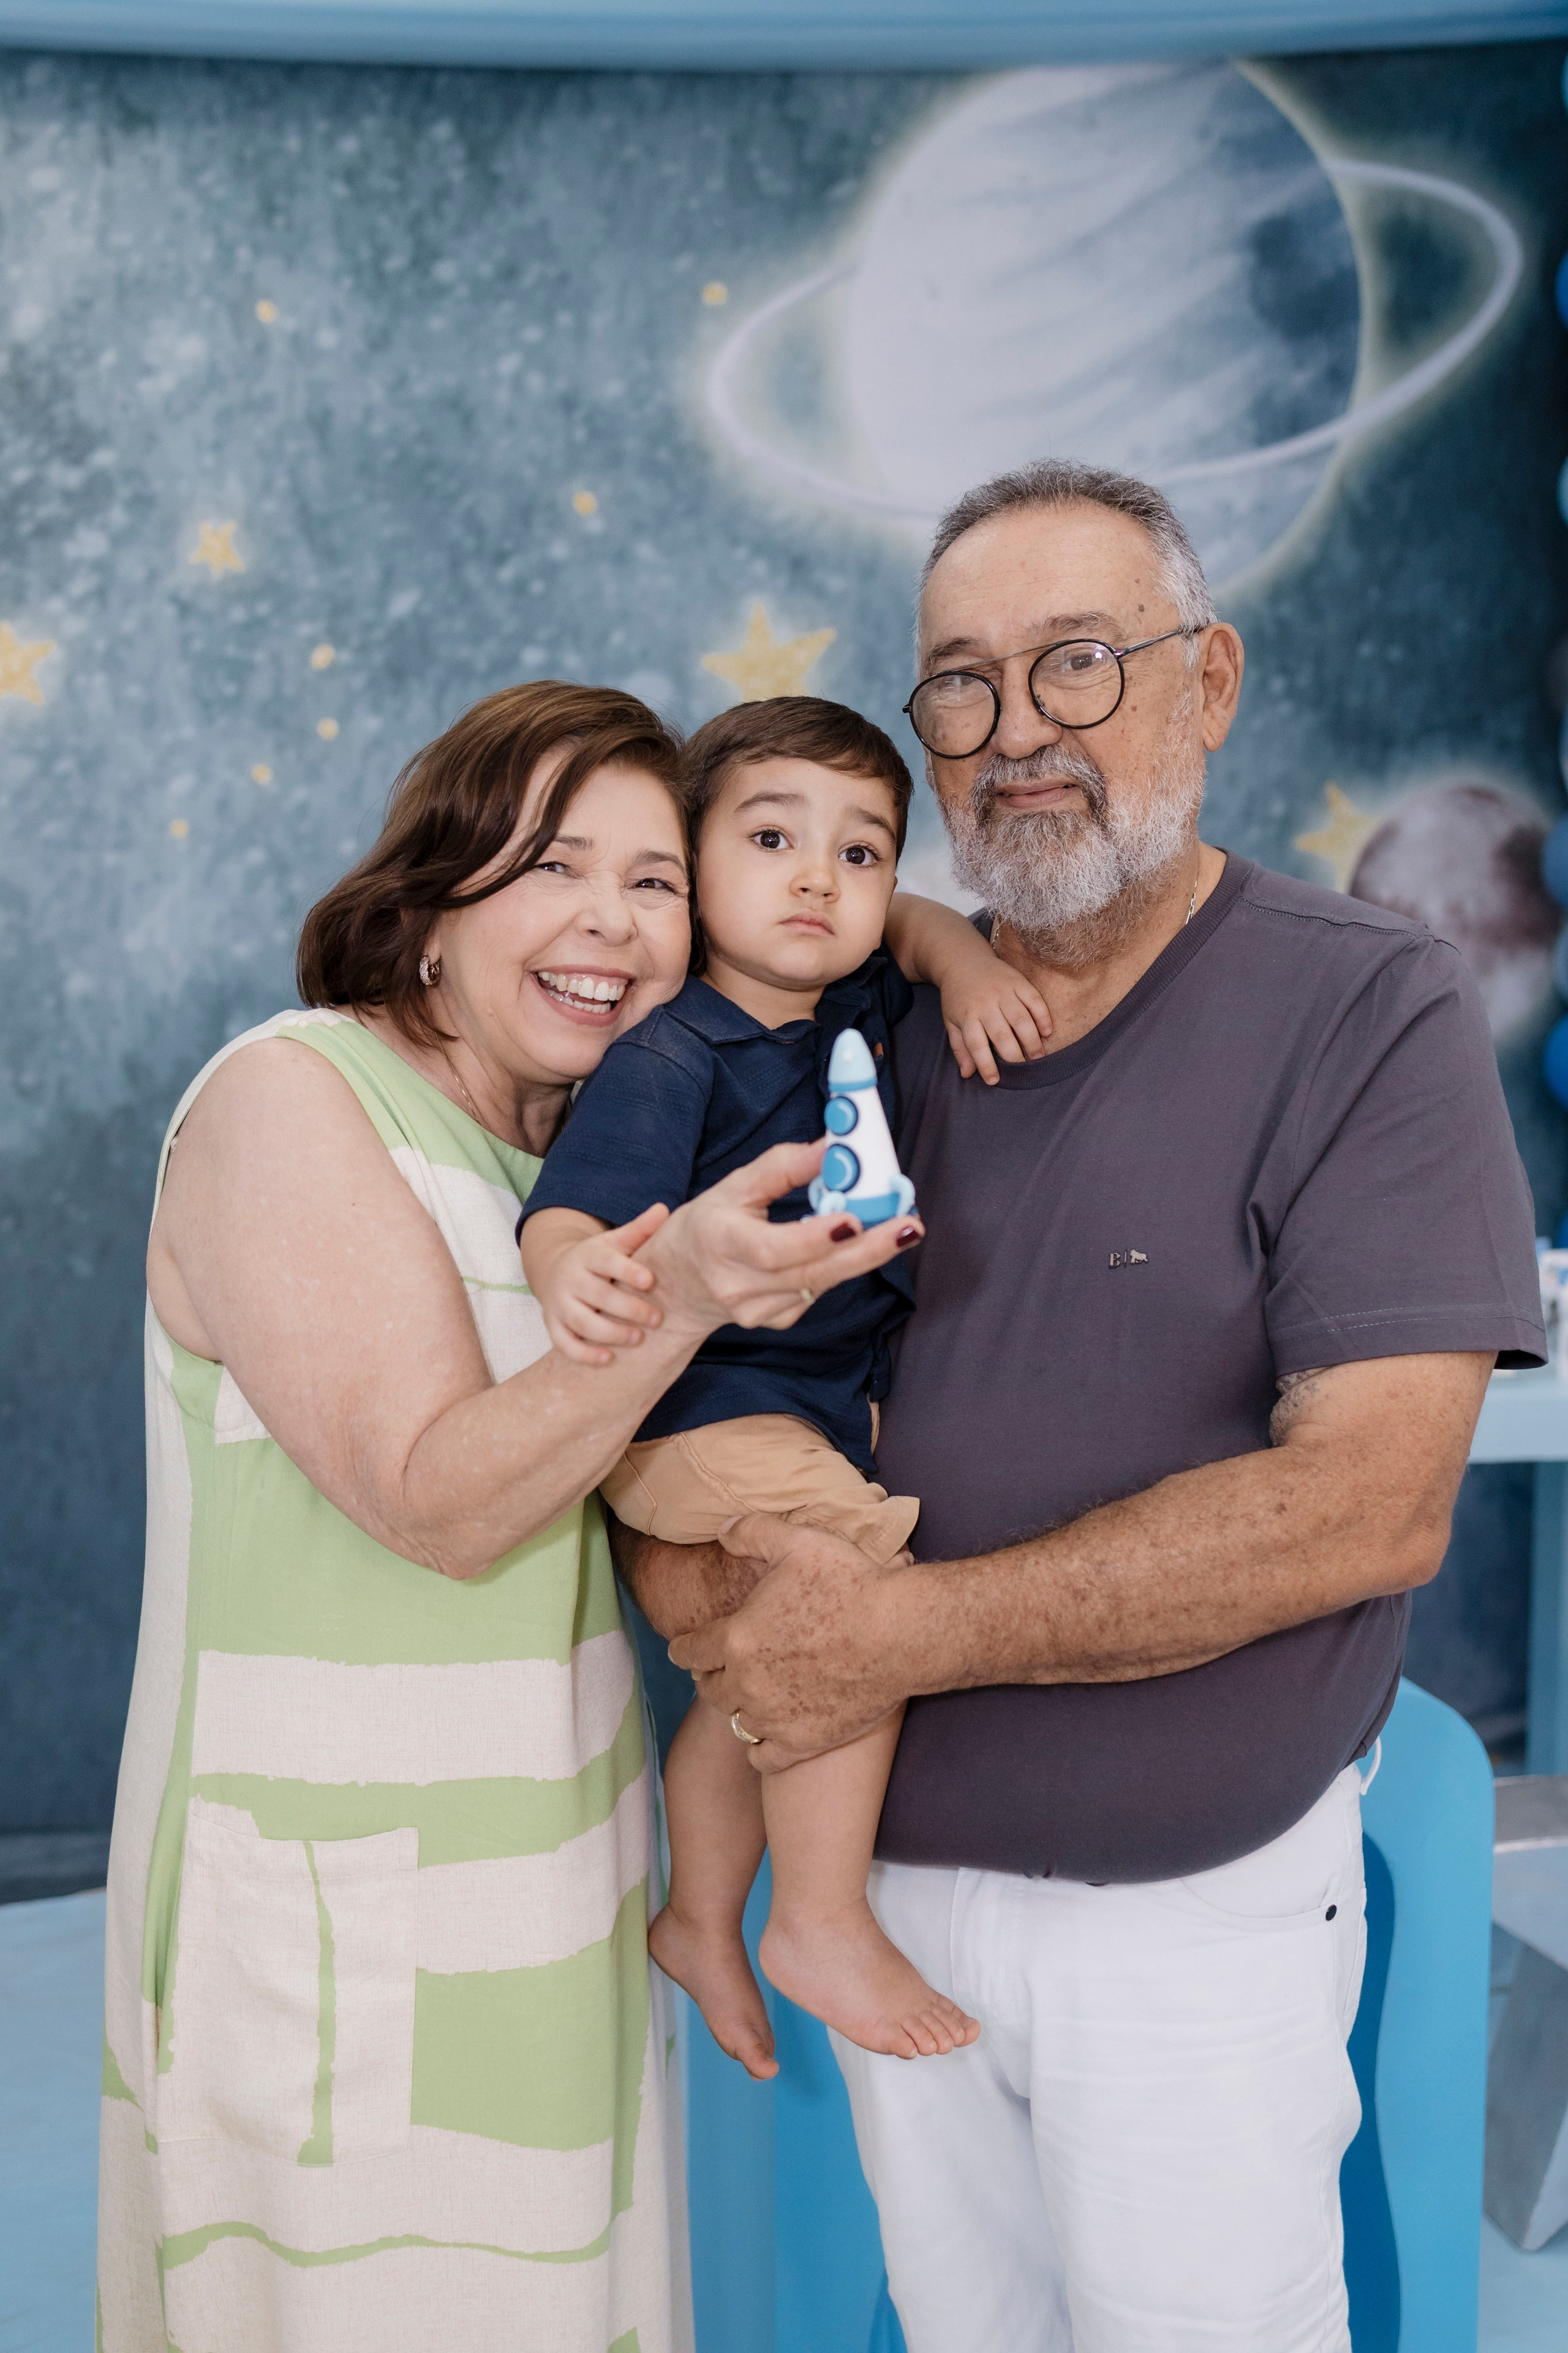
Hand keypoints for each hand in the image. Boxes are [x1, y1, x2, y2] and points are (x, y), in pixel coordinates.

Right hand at [535, 1202, 671, 1365]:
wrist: (555, 1272)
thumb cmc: (598, 1260)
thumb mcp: (615, 1242)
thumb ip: (639, 1230)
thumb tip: (664, 1209)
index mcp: (589, 1255)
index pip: (608, 1262)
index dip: (628, 1271)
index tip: (650, 1281)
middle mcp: (570, 1278)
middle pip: (598, 1296)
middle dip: (628, 1309)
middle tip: (657, 1319)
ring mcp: (559, 1303)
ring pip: (582, 1322)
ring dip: (611, 1333)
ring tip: (638, 1339)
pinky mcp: (552, 1325)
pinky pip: (564, 1344)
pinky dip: (584, 1354)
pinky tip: (607, 1359)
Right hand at [640, 1139, 922, 1343]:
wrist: (677, 1284)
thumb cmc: (707, 1225)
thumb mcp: (735, 1185)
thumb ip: (784, 1166)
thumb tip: (833, 1147)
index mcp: (719, 1242)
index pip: (772, 1250)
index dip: (814, 1238)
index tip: (852, 1220)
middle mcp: (737, 1284)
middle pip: (812, 1272)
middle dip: (868, 1250)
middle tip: (908, 1226)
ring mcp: (757, 1310)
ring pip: (823, 1282)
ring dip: (864, 1255)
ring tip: (897, 1227)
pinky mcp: (775, 1322)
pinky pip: (818, 1292)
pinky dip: (837, 1267)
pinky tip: (842, 1248)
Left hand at [668, 1513, 911, 1771]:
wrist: (900, 1633)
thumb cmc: (851, 1583)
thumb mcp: (798, 1543)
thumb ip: (752, 1533)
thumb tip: (722, 1530)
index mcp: (737, 1638)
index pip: (689, 1651)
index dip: (684, 1647)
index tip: (685, 1648)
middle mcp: (747, 1683)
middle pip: (710, 1688)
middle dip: (710, 1676)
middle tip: (719, 1668)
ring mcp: (774, 1717)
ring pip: (736, 1722)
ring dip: (737, 1707)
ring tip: (747, 1697)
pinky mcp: (803, 1741)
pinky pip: (762, 1757)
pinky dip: (759, 1748)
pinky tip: (767, 1735)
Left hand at [940, 955, 1050, 1084]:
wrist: (964, 961)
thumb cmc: (958, 997)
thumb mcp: (952, 1022)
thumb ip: (960, 1048)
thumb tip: (967, 1074)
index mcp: (967, 1015)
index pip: (976, 1044)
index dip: (985, 1064)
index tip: (994, 1080)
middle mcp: (986, 1003)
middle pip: (1002, 1034)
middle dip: (1015, 1055)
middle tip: (1025, 1070)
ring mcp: (1003, 991)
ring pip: (1021, 1019)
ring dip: (1032, 1040)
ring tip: (1038, 1056)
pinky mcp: (1018, 981)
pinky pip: (1034, 1000)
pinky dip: (1042, 1016)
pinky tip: (1047, 1032)